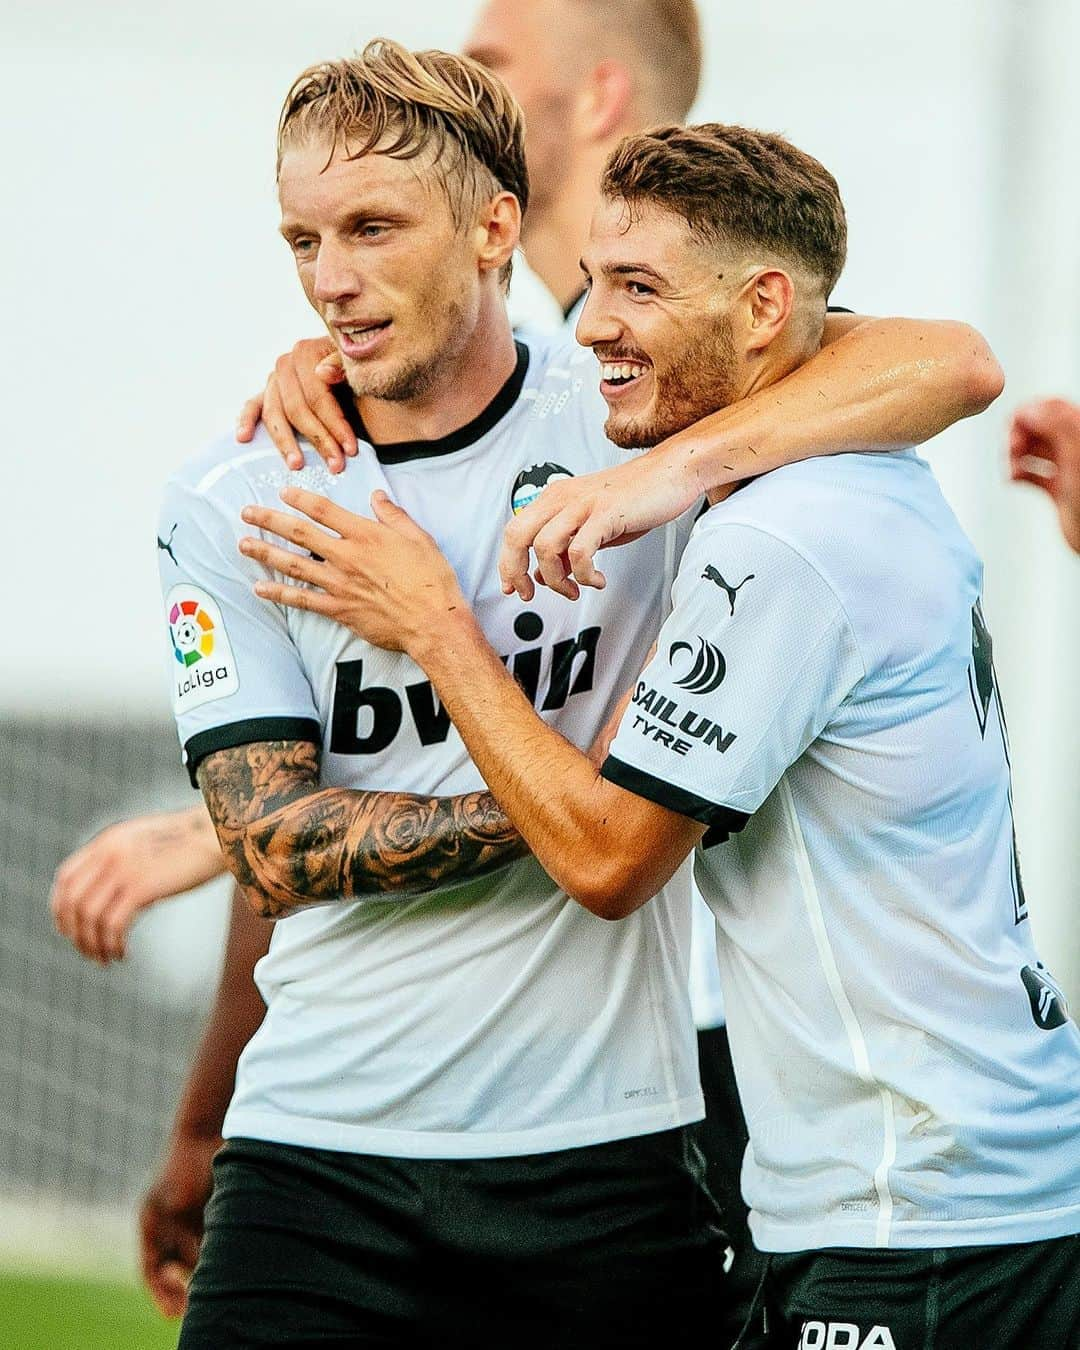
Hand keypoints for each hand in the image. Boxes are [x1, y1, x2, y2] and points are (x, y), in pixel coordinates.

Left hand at [50, 807, 224, 963]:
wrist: (219, 834)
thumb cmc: (190, 844)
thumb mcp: (146, 844)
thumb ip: (122, 862)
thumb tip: (110, 897)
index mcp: (108, 841)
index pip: (65, 878)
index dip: (60, 909)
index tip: (70, 930)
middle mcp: (109, 853)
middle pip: (71, 902)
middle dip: (75, 934)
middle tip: (89, 952)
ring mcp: (123, 868)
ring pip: (89, 918)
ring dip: (94, 945)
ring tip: (108, 958)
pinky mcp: (141, 886)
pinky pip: (113, 924)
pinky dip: (113, 944)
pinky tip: (123, 953)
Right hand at [139, 1130, 219, 1317]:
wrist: (207, 1130)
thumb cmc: (185, 1163)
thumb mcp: (175, 1201)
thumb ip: (180, 1234)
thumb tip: (192, 1268)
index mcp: (151, 1225)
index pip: (150, 1271)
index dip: (160, 1295)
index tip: (173, 1314)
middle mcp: (170, 1227)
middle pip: (175, 1270)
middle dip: (184, 1290)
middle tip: (197, 1307)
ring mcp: (191, 1220)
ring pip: (197, 1258)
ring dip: (204, 1273)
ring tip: (216, 1284)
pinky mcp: (214, 1212)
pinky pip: (216, 1241)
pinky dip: (221, 1254)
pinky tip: (230, 1261)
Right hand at [235, 338, 356, 473]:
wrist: (348, 364)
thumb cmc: (354, 368)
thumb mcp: (356, 363)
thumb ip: (341, 364)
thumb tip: (322, 373)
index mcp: (306, 353)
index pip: (318, 397)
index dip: (335, 425)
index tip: (350, 449)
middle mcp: (286, 365)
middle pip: (297, 409)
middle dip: (319, 440)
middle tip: (335, 464)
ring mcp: (274, 379)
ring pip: (274, 414)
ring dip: (285, 442)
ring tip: (296, 464)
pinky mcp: (266, 392)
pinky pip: (252, 406)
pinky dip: (246, 421)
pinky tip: (244, 437)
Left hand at [240, 487, 466, 652]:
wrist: (432, 622)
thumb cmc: (431, 581)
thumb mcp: (420, 538)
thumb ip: (394, 516)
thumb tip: (377, 497)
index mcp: (366, 535)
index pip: (325, 511)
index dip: (301, 499)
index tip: (283, 491)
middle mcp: (347, 557)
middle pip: (300, 533)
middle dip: (270, 520)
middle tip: (247, 512)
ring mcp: (340, 584)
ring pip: (294, 564)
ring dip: (265, 553)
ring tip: (243, 544)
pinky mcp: (339, 609)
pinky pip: (302, 600)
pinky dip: (279, 593)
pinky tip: (260, 588)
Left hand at [499, 441, 700, 600]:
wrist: (671, 471)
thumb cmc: (636, 497)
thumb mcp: (593, 524)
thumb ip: (568, 547)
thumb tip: (548, 573)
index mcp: (555, 498)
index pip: (514, 531)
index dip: (507, 563)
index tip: (514, 587)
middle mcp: (563, 498)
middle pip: (517, 536)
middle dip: (517, 572)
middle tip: (531, 593)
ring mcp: (583, 504)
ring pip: (545, 547)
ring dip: (556, 579)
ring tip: (575, 590)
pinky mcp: (606, 513)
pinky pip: (580, 551)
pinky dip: (584, 575)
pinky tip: (597, 579)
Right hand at [1009, 397, 1079, 553]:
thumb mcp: (1078, 457)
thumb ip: (1058, 427)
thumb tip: (1031, 409)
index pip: (1053, 407)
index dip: (1030, 412)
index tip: (1016, 426)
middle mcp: (1076, 448)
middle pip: (1040, 426)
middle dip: (1020, 434)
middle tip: (1013, 449)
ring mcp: (1068, 469)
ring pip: (1034, 449)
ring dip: (1016, 455)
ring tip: (1012, 467)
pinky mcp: (1059, 490)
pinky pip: (1033, 474)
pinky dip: (1019, 473)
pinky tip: (1015, 478)